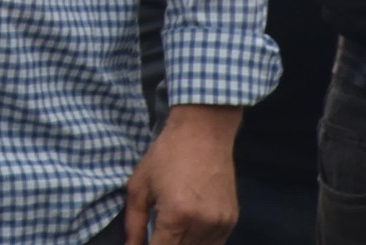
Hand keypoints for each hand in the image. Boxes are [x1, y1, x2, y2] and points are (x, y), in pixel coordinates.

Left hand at [125, 105, 239, 244]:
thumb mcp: (139, 186)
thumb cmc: (165, 156)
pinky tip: (188, 230)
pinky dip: (199, 243)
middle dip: (166, 244)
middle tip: (157, 234)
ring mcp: (220, 225)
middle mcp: (201, 226)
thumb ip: (133, 224)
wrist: (203, 133)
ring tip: (171, 230)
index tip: (143, 244)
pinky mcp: (231, 221)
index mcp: (176, 216)